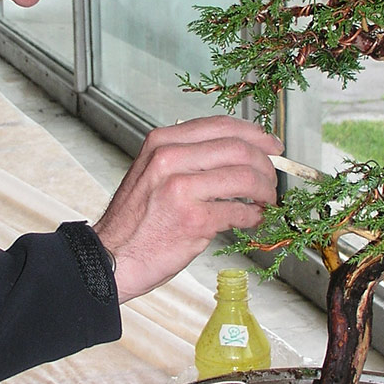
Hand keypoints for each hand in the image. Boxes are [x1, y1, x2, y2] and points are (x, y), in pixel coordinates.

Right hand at [93, 115, 281, 302]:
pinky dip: (254, 216)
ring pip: (245, 178)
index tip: (272, 146)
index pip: (221, 126)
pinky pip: (239, 212)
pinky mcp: (192, 220)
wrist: (111, 257)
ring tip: (265, 201)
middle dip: (266, 166)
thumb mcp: (152, 172)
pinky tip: (252, 220)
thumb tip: (236, 154)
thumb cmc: (135, 220)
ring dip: (265, 191)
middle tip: (272, 180)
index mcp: (162, 142)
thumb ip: (187, 157)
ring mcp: (180, 188)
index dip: (256, 134)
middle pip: (239, 149)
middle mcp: (170, 158)